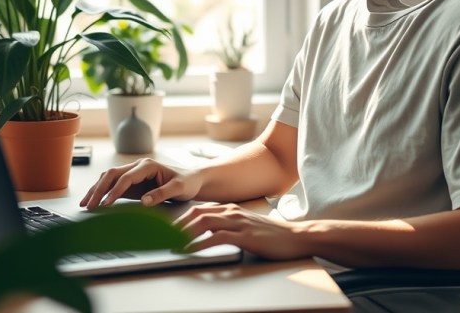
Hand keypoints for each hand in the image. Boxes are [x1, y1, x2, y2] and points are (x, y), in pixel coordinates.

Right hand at [79, 158, 200, 209]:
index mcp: (148, 165)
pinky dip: (101, 193)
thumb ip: (162, 193)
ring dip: (96, 190)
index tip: (106, 204)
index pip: (126, 178)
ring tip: (84, 204)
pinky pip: (112, 185)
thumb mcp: (179, 188)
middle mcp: (137, 166)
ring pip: (108, 178)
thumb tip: (144, 202)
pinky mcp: (131, 183)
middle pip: (111, 174)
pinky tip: (93, 202)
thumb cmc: (187, 183)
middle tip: (89, 205)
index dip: (115, 191)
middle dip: (98, 190)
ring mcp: (133, 173)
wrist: (192, 180)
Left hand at [176, 203, 311, 260]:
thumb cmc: (272, 235)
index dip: (181, 218)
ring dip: (184, 233)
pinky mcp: (244, 236)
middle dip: (177, 225)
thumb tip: (210, 235)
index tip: (168, 229)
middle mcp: (232, 212)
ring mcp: (238, 223)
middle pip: (197, 213)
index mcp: (231, 209)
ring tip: (171, 243)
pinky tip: (190, 250)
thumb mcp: (247, 227)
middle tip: (163, 237)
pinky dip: (200, 244)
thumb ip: (229, 227)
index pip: (199, 209)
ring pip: (203, 223)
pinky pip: (216, 238)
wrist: (296, 237)